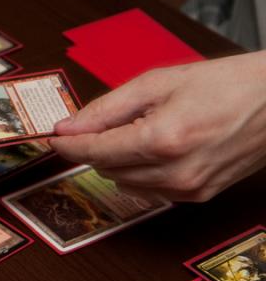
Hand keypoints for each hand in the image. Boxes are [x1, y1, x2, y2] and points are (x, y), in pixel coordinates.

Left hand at [51, 51, 265, 201]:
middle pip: (105, 169)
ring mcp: (188, 189)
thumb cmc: (226, 84)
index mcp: (163, 139)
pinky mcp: (197, 197)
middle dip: (99, 147)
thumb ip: (106, 108)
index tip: (54, 138)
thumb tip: (68, 127)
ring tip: (148, 129)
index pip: (94, 152)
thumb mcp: (158, 83)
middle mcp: (175, 172)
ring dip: (120, 160)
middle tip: (114, 121)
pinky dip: (142, 171)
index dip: (68, 145)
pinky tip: (162, 148)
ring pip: (123, 183)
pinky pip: (149, 189)